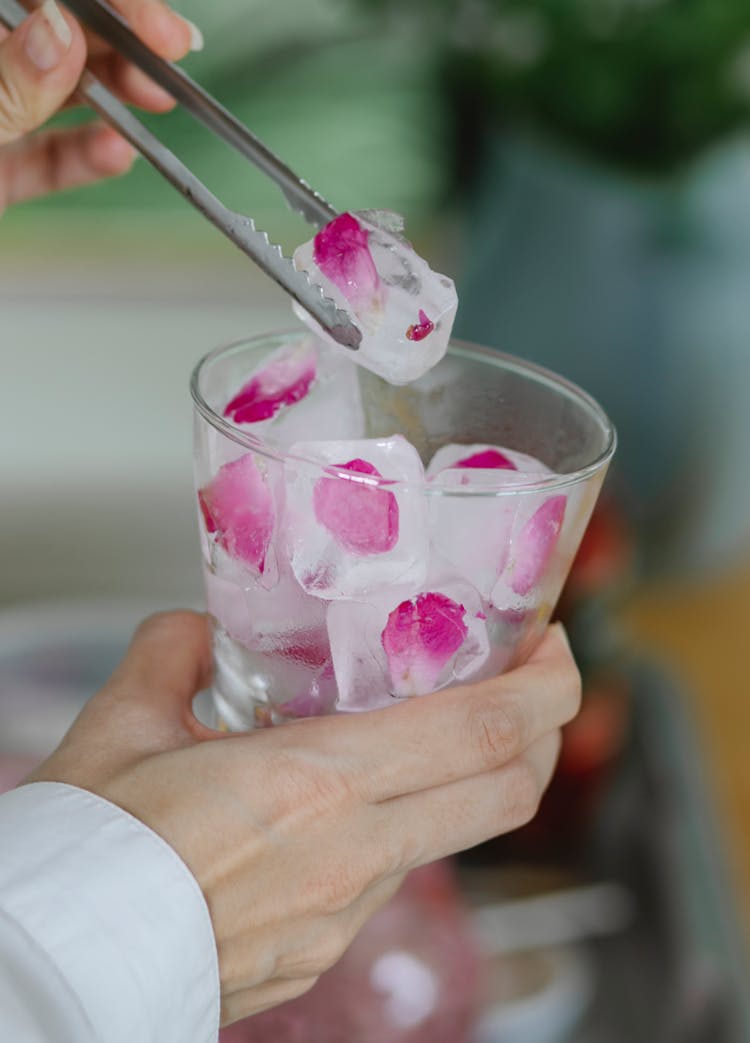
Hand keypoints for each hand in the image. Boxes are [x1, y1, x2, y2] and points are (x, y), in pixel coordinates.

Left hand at [0, 0, 201, 214]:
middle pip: (60, 36)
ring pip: (59, 93)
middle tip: (169, 58)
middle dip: (122, 44)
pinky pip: (48, 158)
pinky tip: (119, 153)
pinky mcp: (1, 177)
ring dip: (116, 95)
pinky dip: (86, 158)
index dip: (112, 2)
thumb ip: (6, 86)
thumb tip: (59, 30)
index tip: (158, 28)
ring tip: (157, 101)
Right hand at [28, 611, 579, 1025]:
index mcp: (315, 784)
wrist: (58, 970)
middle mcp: (351, 854)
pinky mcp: (324, 950)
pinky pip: (396, 873)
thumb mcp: (121, 724)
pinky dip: (412, 821)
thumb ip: (174, 652)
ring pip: (457, 834)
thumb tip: (200, 634)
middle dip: (543, 728)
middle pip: (507, 790)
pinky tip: (367, 796)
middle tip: (531, 680)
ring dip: (478, 775)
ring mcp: (346, 913)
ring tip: (447, 726)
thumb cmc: (89, 856)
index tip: (550, 647)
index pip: (481, 732)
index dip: (544, 686)